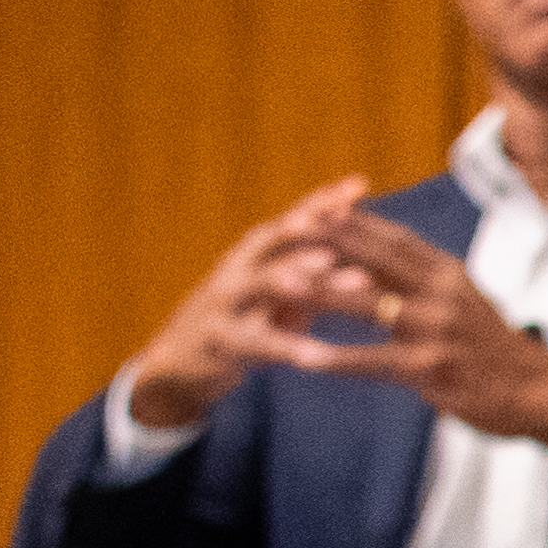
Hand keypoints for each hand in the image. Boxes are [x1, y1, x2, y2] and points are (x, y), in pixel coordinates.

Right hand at [116, 183, 382, 431]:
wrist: (181, 362)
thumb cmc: (244, 320)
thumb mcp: (278, 290)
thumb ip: (315, 268)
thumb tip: (366, 241)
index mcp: (254, 254)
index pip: (291, 219)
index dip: (323, 201)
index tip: (360, 184)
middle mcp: (236, 268)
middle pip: (272, 239)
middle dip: (307, 223)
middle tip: (344, 213)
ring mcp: (224, 302)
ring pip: (261, 282)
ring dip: (296, 270)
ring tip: (327, 263)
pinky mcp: (219, 340)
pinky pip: (258, 343)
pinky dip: (288, 346)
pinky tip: (319, 354)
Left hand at [208, 202, 547, 444]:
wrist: (542, 393)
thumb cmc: (495, 350)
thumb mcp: (464, 302)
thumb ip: (422, 282)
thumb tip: (375, 262)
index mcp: (449, 274)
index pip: (394, 236)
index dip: (353, 220)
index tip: (314, 206)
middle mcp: (443, 293)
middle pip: (376, 256)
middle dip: (328, 240)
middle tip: (284, 228)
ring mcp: (437, 330)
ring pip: (368, 303)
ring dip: (320, 291)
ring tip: (279, 285)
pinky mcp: (431, 369)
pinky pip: (373, 361)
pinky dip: (336, 357)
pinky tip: (302, 357)